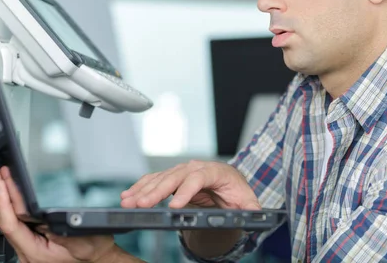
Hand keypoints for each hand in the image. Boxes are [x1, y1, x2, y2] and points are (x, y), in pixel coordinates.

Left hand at [0, 167, 141, 261]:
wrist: (98, 258)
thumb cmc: (93, 251)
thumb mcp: (83, 241)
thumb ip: (62, 231)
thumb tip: (45, 215)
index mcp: (36, 253)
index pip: (12, 225)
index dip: (4, 202)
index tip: (2, 183)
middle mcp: (27, 251)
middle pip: (5, 221)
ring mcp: (27, 246)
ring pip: (8, 220)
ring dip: (3, 198)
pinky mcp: (30, 240)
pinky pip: (15, 221)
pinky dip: (11, 204)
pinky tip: (9, 192)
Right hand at [120, 160, 259, 209]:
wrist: (228, 183)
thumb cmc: (237, 191)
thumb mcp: (248, 201)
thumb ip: (252, 209)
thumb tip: (258, 216)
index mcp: (214, 171)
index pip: (198, 178)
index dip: (185, 191)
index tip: (174, 206)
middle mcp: (195, 168)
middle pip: (174, 177)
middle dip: (156, 191)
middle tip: (141, 204)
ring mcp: (182, 171)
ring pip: (160, 178)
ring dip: (143, 190)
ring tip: (128, 201)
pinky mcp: (173, 177)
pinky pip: (154, 181)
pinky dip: (140, 188)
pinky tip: (128, 196)